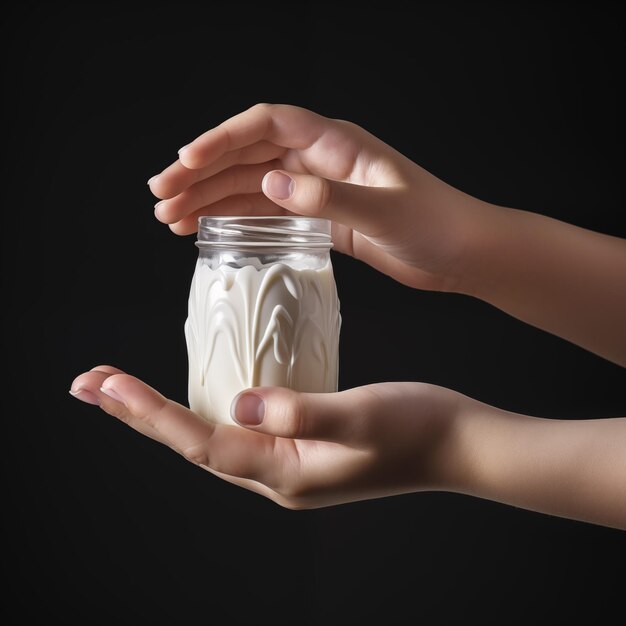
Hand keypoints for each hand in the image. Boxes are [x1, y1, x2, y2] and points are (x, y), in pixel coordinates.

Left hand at [70, 367, 625, 526]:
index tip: (105, 384)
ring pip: (213, 438)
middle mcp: (279, 476)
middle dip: (139, 415)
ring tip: (125, 388)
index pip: (202, 442)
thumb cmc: (418, 428)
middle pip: (194, 443)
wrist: (459, 444)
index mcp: (286, 474)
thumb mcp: (361, 414)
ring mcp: (290, 464)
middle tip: (91, 383)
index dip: (150, 413)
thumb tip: (239, 404)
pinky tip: (198, 393)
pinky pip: (242, 430)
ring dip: (166, 412)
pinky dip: (207, 409)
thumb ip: (300, 410)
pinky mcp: (303, 444)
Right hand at [148, 103, 487, 291]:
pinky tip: (207, 230)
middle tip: (162, 195)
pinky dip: (235, 220)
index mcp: (336, 143)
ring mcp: (317, 189)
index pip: (266, 125)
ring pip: (250, 187)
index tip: (186, 160)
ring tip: (171, 217)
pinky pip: (266, 214)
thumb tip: (272, 185)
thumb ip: (331, 197)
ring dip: (209, 198)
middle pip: (247, 155)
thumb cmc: (437, 224)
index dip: (222, 138)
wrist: (463, 252)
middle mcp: (320, 160)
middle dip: (201, 172)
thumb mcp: (386, 211)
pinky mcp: (319, 218)